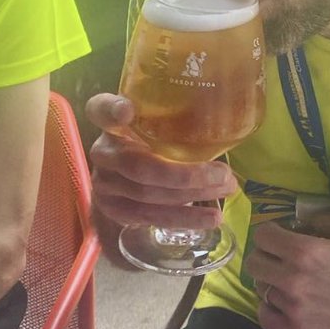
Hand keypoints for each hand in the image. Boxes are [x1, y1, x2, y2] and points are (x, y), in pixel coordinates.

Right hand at [86, 92, 237, 232]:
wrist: (126, 177)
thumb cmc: (152, 141)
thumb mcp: (158, 124)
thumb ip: (175, 119)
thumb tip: (228, 120)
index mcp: (110, 122)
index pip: (101, 110)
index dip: (111, 110)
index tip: (127, 111)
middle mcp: (103, 152)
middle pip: (140, 166)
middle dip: (187, 175)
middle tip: (223, 174)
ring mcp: (105, 184)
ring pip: (149, 195)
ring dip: (193, 196)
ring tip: (226, 190)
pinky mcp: (113, 210)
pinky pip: (151, 217)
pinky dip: (184, 218)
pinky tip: (209, 218)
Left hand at [246, 211, 329, 328]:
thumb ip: (322, 219)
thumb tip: (299, 223)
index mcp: (307, 252)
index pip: (262, 236)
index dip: (270, 231)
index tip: (280, 234)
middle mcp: (295, 281)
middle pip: (254, 263)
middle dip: (265, 254)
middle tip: (280, 255)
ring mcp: (295, 309)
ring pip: (261, 289)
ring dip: (272, 281)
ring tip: (290, 279)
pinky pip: (265, 317)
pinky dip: (269, 307)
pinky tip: (283, 301)